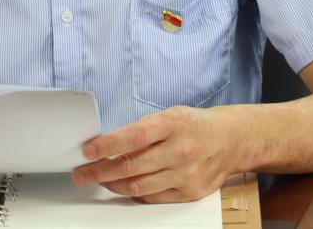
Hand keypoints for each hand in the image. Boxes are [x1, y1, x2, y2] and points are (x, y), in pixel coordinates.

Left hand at [71, 106, 237, 202]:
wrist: (230, 140)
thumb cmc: (193, 125)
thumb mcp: (168, 116)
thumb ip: (141, 129)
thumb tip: (107, 144)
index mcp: (173, 124)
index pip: (133, 136)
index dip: (106, 145)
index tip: (87, 151)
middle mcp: (180, 150)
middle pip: (131, 166)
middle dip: (99, 171)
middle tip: (82, 173)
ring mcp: (186, 174)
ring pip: (138, 186)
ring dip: (112, 184)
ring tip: (98, 179)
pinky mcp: (189, 192)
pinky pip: (152, 197)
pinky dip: (133, 193)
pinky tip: (122, 186)